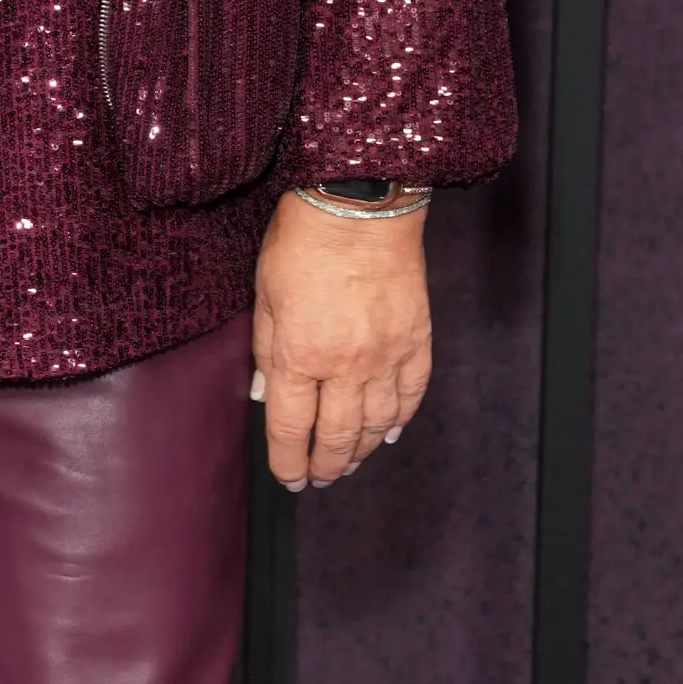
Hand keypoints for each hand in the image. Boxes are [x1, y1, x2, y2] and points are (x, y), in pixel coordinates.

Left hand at [252, 190, 430, 489]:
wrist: (361, 204)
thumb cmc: (303, 241)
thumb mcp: (265, 294)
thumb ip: (267, 350)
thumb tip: (269, 396)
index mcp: (301, 354)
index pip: (293, 429)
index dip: (288, 461)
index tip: (288, 478)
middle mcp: (347, 365)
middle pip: (338, 436)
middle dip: (325, 466)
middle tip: (318, 479)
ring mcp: (387, 356)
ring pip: (377, 425)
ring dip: (361, 452)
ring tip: (348, 463)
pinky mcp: (417, 341)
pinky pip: (411, 395)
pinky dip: (400, 420)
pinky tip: (389, 433)